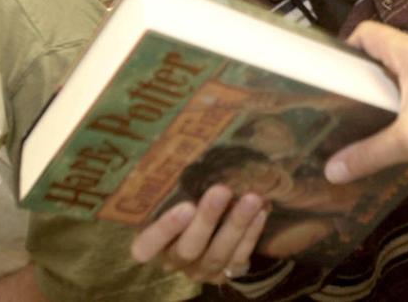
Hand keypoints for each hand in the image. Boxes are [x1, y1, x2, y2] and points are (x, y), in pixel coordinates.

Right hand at [131, 184, 267, 283]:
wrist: (207, 229)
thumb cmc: (184, 199)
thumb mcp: (173, 192)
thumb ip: (177, 180)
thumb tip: (193, 135)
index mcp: (152, 243)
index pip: (147, 245)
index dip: (164, 230)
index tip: (185, 206)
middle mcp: (174, 260)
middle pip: (188, 248)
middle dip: (207, 220)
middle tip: (222, 191)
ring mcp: (201, 269)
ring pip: (217, 254)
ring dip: (236, 225)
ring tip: (252, 199)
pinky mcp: (226, 272)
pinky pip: (239, 257)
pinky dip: (251, 235)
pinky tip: (261, 212)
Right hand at [325, 22, 407, 183]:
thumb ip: (368, 154)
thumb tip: (330, 171)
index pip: (366, 32)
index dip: (345, 50)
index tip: (334, 78)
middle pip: (383, 47)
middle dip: (365, 72)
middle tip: (349, 101)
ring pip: (403, 59)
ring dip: (388, 80)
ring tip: (374, 110)